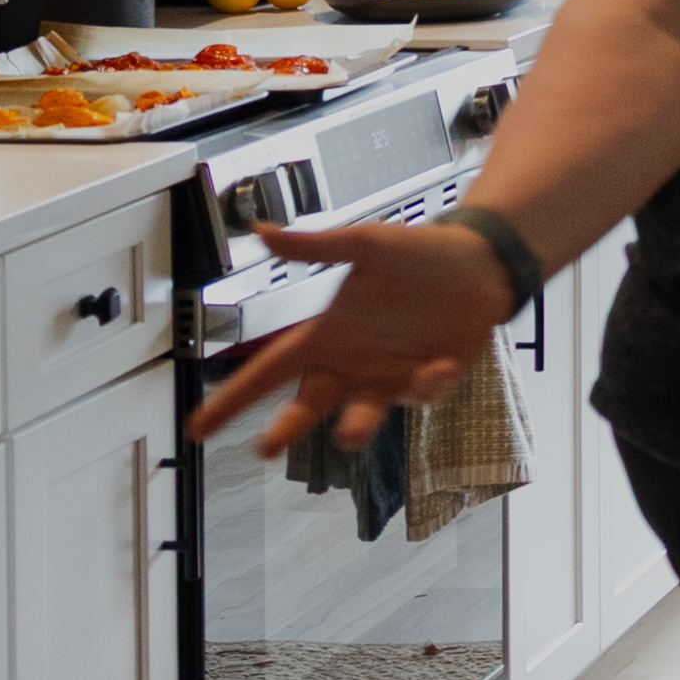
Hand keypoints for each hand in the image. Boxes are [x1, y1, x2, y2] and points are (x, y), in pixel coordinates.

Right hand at [185, 217, 512, 458]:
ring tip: (349, 432)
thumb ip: (315, 247)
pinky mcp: (431, 381)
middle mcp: (352, 363)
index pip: (270, 370)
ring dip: (357, 425)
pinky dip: (430, 382)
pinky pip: (424, 392)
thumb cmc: (419, 253)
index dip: (234, 398)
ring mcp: (390, 378)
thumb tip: (262, 232)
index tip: (199, 427)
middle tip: (264, 447)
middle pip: (309, 404)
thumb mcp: (366, 244)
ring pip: (364, 413)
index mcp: (327, 334)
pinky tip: (439, 365)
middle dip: (287, 428)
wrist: (480, 262)